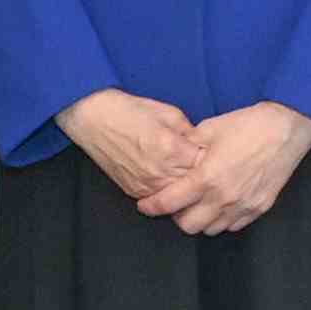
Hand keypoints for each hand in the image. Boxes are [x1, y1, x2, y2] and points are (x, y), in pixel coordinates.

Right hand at [62, 88, 203, 208]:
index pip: (207, 165)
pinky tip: (170, 179)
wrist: (93, 118)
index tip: (217, 155)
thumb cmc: (130, 111)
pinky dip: (167, 191)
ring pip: (178, 198)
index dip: (214, 160)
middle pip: (195, 186)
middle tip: (208, 169)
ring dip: (186, 189)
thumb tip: (204, 146)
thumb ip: (191, 133)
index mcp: (172, 150)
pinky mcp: (134, 191)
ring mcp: (146, 185)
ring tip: (189, 175)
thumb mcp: (170, 114)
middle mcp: (160, 172)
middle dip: (203, 177)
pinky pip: (160, 198)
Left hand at [153, 102, 310, 236]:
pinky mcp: (260, 207)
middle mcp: (223, 198)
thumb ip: (187, 147)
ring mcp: (243, 206)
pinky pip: (234, 226)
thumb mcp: (209, 129)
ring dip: (201, 220)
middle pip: (188, 226)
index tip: (145, 205)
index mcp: (206, 178)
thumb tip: (172, 154)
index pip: (169, 203)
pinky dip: (223, 219)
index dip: (151, 206)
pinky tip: (222, 204)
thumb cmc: (248, 125)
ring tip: (201, 204)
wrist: (287, 127)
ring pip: (211, 230)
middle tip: (177, 203)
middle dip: (177, 217)